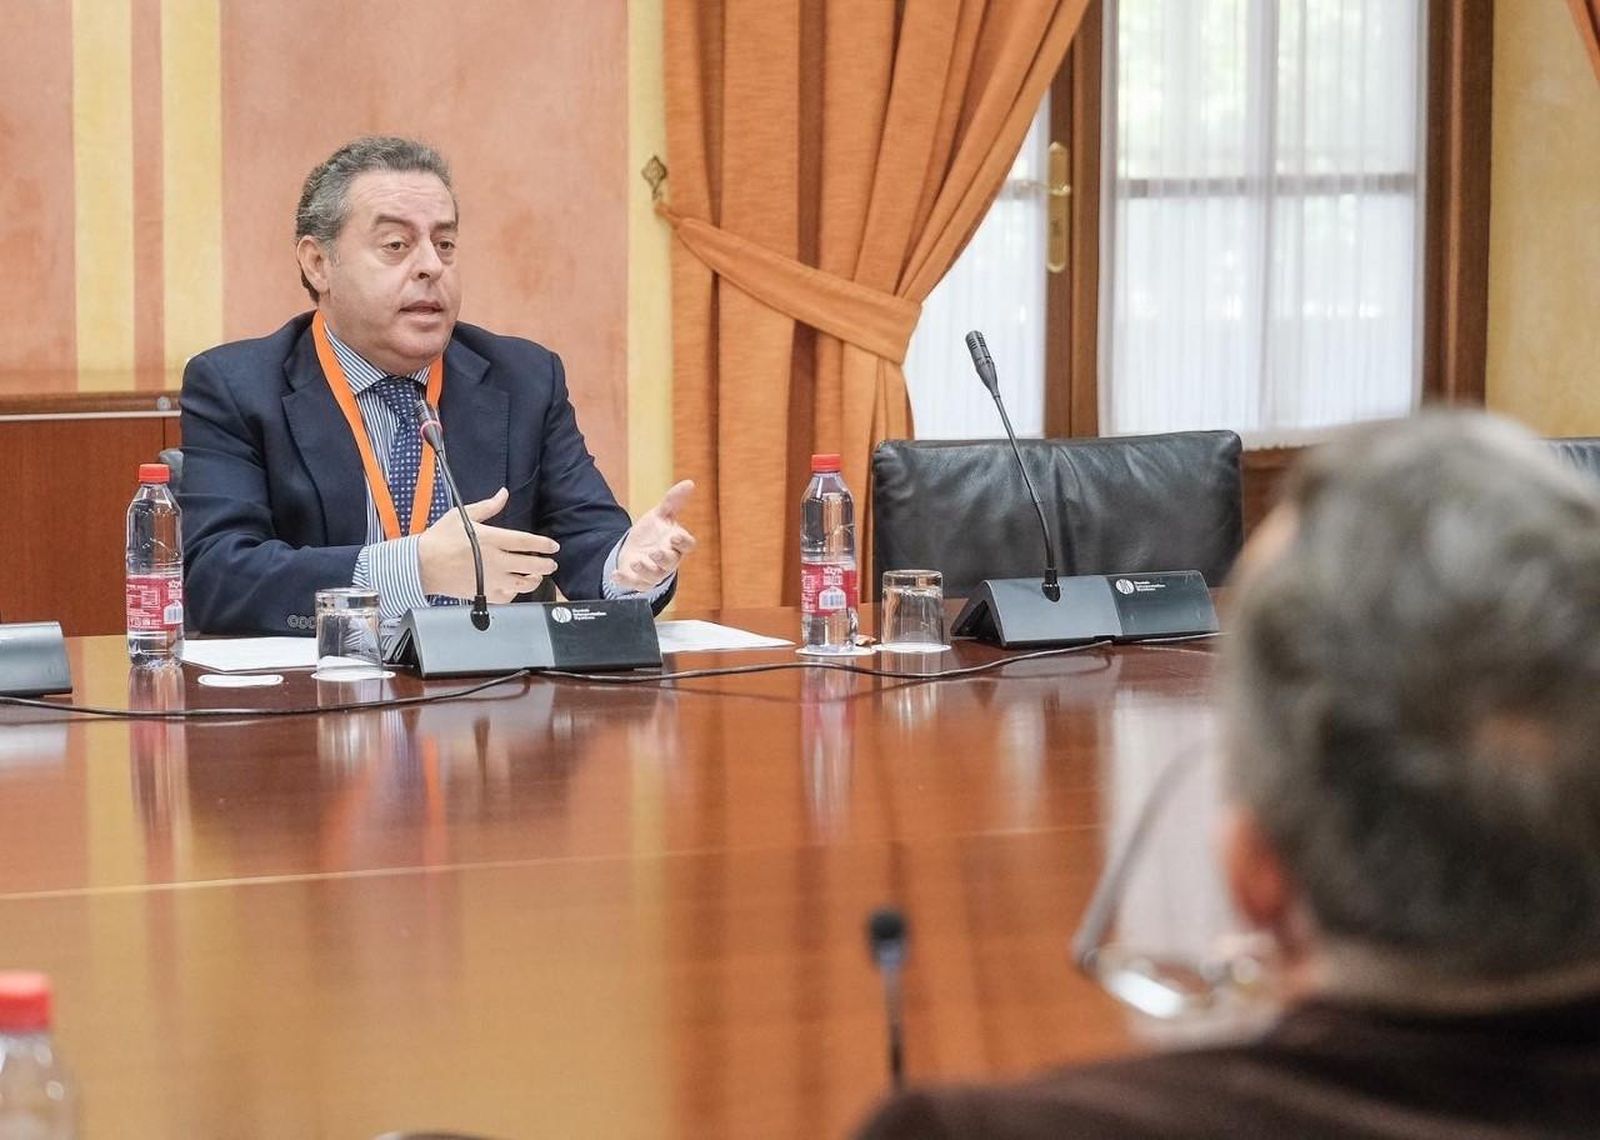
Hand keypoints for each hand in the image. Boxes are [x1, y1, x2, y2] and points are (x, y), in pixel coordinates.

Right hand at [417, 488, 560, 601]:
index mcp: (491, 539)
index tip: (553, 546)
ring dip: (534, 579)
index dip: (543, 544)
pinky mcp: (484, 593)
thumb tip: (503, 494)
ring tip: (537, 575)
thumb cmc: (440, 539)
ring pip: (523, 584)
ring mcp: (490, 580)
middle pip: (530, 564)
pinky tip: (516, 587)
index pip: (526, 542)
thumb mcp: (462, 516)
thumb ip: (488, 506)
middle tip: (551, 562)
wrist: (422, 565)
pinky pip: (507, 597)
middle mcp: (495, 561)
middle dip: (546, 564)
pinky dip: (515, 593)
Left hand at [614, 480, 696, 591]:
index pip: (687, 545)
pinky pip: (632, 584)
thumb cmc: (653, 533)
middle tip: (656, 552)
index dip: (683, 542)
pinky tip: (615, 575)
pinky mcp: (637, 580)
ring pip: (653, 576)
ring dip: (645, 570)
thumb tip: (689, 483)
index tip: (675, 536)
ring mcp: (653, 573)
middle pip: (670, 563)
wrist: (636, 548)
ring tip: (636, 561)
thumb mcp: (660, 515)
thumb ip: (673, 501)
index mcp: (677, 545)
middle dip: (663, 559)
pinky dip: (624, 580)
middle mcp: (668, 561)